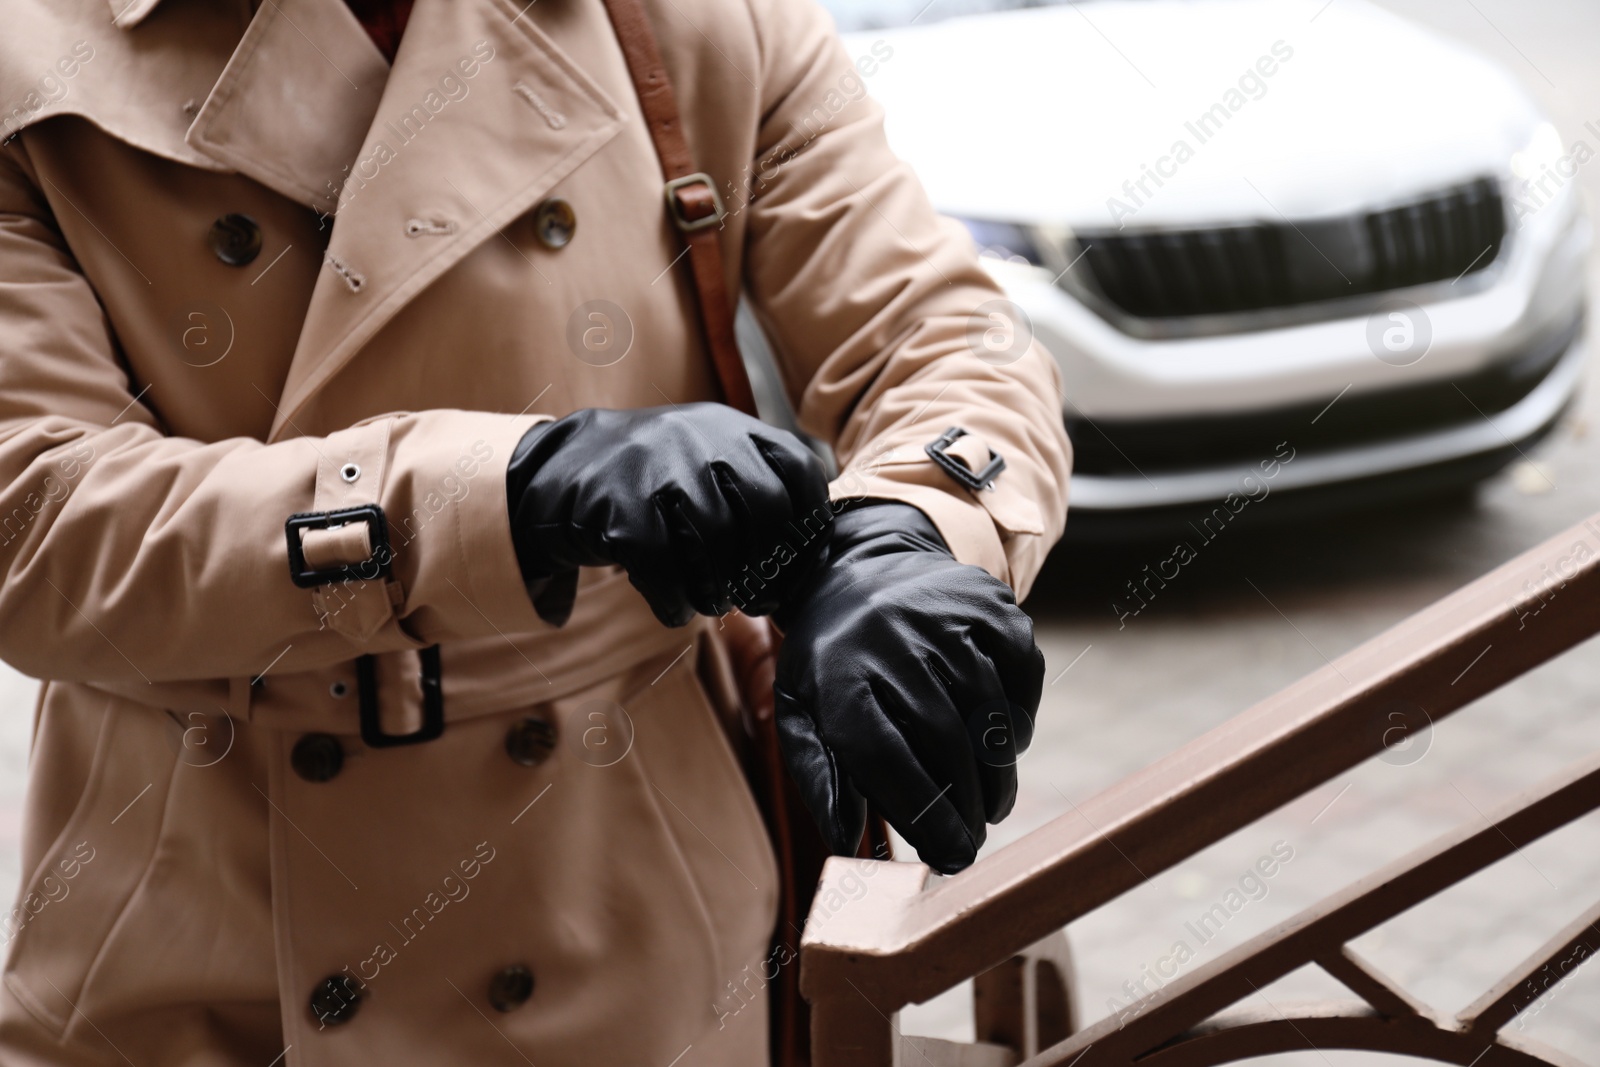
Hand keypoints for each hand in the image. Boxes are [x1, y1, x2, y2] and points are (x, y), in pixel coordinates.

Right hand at [506, 404, 830, 626]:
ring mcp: (661, 471)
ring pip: (719, 542)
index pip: (798, 469)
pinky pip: (667, 570)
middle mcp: (702, 440)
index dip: (810, 525)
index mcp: (733, 427)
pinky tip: (676, 607)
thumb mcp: (709, 456)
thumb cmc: (655, 480)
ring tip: (715, 604)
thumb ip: (760, 482)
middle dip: (771, 567)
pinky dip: (677, 602)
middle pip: (766, 509)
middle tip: (762, 600)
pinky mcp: (623, 510)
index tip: (798, 566)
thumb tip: (815, 550)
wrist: (562, 468)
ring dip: (722, 590)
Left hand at [773, 502, 1043, 873]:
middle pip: (944, 739)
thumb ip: (820, 777)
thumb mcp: (801, 714)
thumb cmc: (831, 662)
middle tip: (975, 837)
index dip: (924, 815)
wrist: (858, 569)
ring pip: (989, 711)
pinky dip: (1021, 716)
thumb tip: (846, 841)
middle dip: (968, 804)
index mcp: (838, 675)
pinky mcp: (988, 601)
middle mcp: (892, 639)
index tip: (952, 857)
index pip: (886, 759)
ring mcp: (944, 614)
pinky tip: (1006, 741)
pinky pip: (1022, 671)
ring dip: (999, 772)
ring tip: (994, 804)